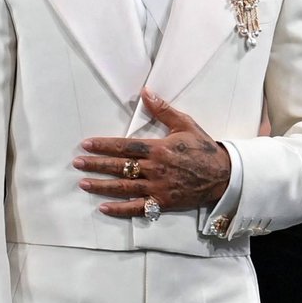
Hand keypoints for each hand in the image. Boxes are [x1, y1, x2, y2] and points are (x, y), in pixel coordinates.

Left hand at [72, 88, 230, 217]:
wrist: (224, 175)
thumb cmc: (204, 149)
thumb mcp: (185, 124)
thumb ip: (163, 109)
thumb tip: (146, 92)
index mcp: (158, 149)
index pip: (124, 146)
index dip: (103, 145)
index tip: (86, 144)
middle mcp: (154, 169)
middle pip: (119, 167)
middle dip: (96, 165)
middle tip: (78, 163)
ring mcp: (157, 188)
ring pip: (123, 187)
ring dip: (101, 186)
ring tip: (83, 183)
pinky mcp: (162, 203)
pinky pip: (137, 208)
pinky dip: (120, 209)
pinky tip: (103, 208)